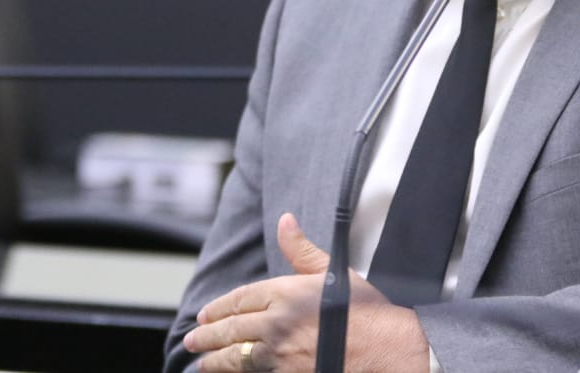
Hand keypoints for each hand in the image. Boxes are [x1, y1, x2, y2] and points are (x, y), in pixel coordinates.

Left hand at [183, 213, 429, 372]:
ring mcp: (280, 352)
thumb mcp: (334, 273)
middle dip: (208, 334)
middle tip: (193, 339)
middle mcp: (277, 322)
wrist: (386, 349)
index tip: (206, 314)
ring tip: (202, 361)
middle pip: (232, 328)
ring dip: (215, 359)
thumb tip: (285, 220)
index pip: (241, 298)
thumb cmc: (366, 310)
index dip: (220, 307)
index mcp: (286, 291)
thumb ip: (302, 249)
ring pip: (236, 356)